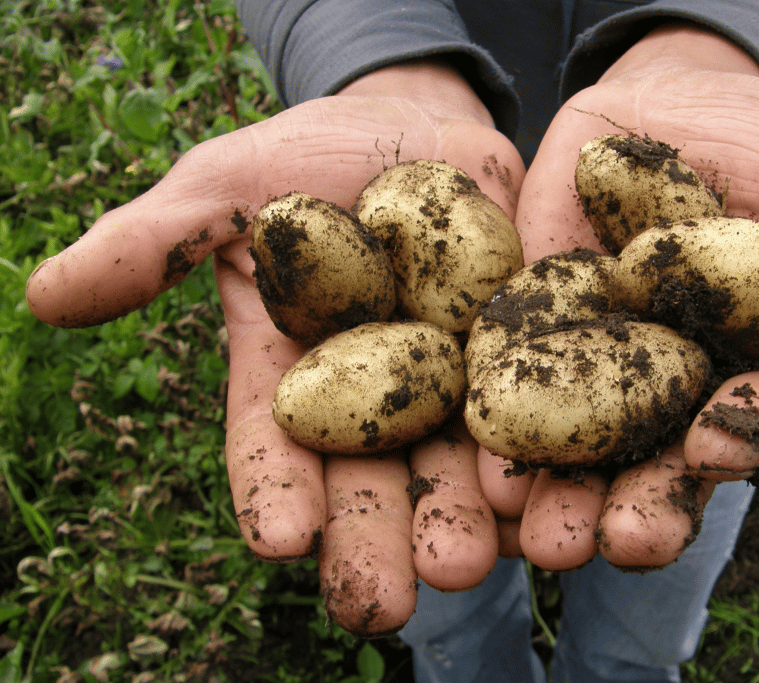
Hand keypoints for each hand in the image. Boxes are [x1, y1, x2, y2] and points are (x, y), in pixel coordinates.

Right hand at [26, 61, 523, 635]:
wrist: (416, 129)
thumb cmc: (307, 159)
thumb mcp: (226, 188)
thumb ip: (153, 243)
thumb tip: (45, 295)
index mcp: (296, 377)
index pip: (275, 446)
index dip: (273, 492)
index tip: (278, 540)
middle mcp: (375, 400)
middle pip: (372, 481)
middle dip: (376, 540)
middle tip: (385, 602)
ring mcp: (454, 384)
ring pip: (459, 466)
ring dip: (467, 522)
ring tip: (473, 566)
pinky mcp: (523, 356)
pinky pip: (539, 411)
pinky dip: (544, 458)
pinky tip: (550, 505)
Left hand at [480, 24, 758, 569]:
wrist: (675, 99)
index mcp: (747, 371)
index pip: (750, 421)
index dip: (738, 438)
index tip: (712, 449)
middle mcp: (669, 385)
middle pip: (658, 461)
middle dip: (642, 506)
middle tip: (618, 543)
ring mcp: (596, 360)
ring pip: (580, 445)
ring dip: (562, 494)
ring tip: (540, 537)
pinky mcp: (531, 323)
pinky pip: (510, 376)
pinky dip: (499, 419)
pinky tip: (481, 464)